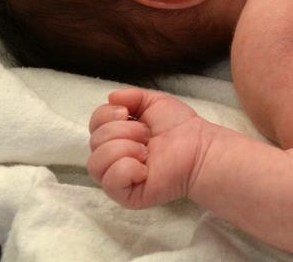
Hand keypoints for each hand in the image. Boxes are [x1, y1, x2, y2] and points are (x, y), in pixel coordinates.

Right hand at [87, 88, 206, 209]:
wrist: (199, 148)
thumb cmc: (179, 127)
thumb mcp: (155, 102)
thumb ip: (132, 96)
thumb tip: (111, 97)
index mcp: (117, 136)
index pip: (93, 124)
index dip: (106, 115)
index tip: (127, 114)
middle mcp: (113, 157)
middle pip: (94, 141)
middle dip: (124, 131)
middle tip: (147, 136)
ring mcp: (118, 178)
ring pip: (96, 163)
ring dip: (125, 149)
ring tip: (147, 152)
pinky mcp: (125, 195)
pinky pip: (109, 181)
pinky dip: (127, 169)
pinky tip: (145, 169)